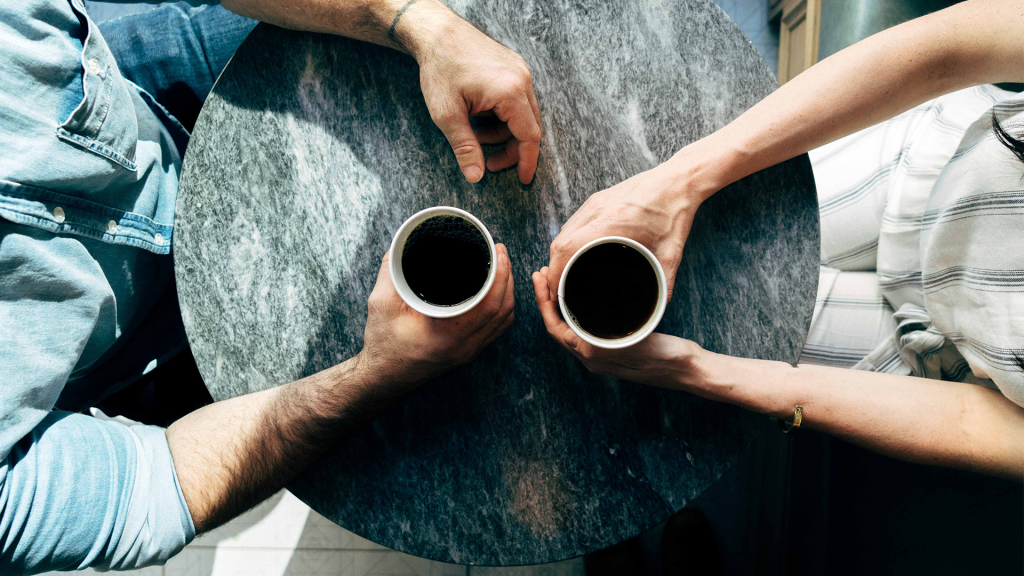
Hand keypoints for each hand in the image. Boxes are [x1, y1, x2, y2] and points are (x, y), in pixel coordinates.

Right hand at [358, 243, 514, 390]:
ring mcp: (469, 352)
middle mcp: (463, 346)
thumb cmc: (381, 343)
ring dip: (507, 291)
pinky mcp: (468, 352)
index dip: (500, 275)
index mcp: (446, 334)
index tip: (498, 251)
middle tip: (500, 251)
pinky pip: (496, 329)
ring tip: (502, 266)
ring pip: (504, 320)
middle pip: (503, 309)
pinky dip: (502, 307)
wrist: (382, 378)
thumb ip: (392, 271)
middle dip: (507, 276)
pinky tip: (497, 291)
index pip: (489, 304)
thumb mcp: (381, 303)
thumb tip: (403, 244)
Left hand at [405, 2, 541, 183]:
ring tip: (476, 135)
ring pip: (523, 115)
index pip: (529, 136)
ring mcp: (519, 71)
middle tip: (489, 162)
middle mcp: (522, 79)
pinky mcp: (513, 67)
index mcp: (510, 92)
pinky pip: (517, 100)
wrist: (436, 32)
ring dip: (504, 132)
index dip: (526, 161)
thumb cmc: (440, 68)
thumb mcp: (447, 115)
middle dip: (511, 149)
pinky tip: (481, 118)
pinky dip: (503, 116)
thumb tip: (476, 176)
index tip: (523, 179)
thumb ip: (465, 147)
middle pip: (530, 127)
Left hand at [532, 267, 703, 388]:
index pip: (554, 328)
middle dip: (547, 298)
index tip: (540, 277)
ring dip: (559, 303)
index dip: (544, 302)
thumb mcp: (635, 345)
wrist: (688, 369)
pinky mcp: (612, 346)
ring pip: (569, 325)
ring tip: (556, 278)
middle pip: (558, 325)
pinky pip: (584, 326)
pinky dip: (576, 307)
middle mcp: (591, 357)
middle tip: (542, 272)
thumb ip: (607, 341)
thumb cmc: (667, 357)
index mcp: (592, 357)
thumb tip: (581, 333)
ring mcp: (600, 353)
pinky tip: (581, 293)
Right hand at [545, 165, 698, 301]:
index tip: (556, 291)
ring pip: (563, 232)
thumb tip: (658, 310)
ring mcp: (595, 203)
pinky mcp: (597, 199)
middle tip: (559, 289)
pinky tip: (575, 253)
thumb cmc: (676, 214)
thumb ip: (664, 284)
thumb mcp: (671, 254)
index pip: (567, 249)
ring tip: (564, 274)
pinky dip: (568, 241)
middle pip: (559, 243)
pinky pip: (573, 223)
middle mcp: (598, 210)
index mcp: (613, 223)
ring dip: (559, 255)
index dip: (555, 273)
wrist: (679, 181)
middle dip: (554, 269)